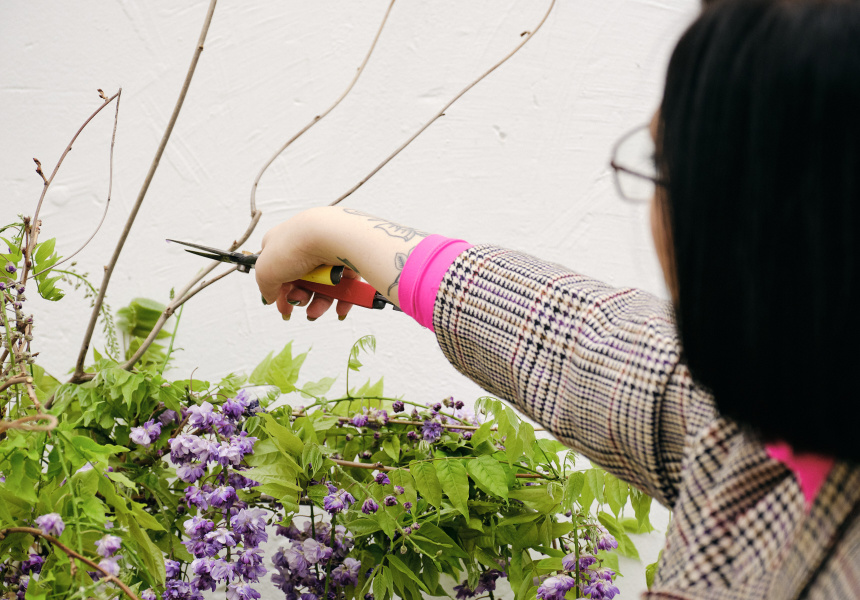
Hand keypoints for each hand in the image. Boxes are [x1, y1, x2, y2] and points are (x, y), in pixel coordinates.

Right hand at [256, 206, 424, 319]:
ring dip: (319, 303)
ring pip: (324, 286)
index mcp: (281, 244)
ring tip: (317, 310)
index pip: (278, 272)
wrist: (332, 236)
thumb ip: (265, 287)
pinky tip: (339, 309)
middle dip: (300, 299)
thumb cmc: (296, 247)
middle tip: (301, 304)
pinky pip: (345, 284)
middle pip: (302, 281)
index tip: (284, 309)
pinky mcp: (347, 259)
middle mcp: (304, 246)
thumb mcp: (267, 271)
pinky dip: (342, 299)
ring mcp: (326, 252)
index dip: (280, 293)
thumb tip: (270, 298)